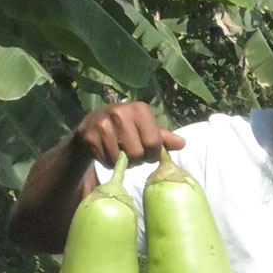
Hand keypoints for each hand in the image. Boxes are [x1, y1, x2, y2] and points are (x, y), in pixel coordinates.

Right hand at [69, 102, 185, 166]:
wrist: (93, 123)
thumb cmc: (127, 127)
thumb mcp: (146, 128)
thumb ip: (164, 137)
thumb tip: (182, 143)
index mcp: (140, 109)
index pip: (154, 142)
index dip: (153, 154)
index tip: (149, 152)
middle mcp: (121, 112)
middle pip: (137, 153)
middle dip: (137, 159)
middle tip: (132, 153)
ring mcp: (103, 123)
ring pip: (121, 159)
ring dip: (123, 162)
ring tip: (120, 152)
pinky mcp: (89, 136)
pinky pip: (106, 161)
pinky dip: (109, 163)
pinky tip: (108, 152)